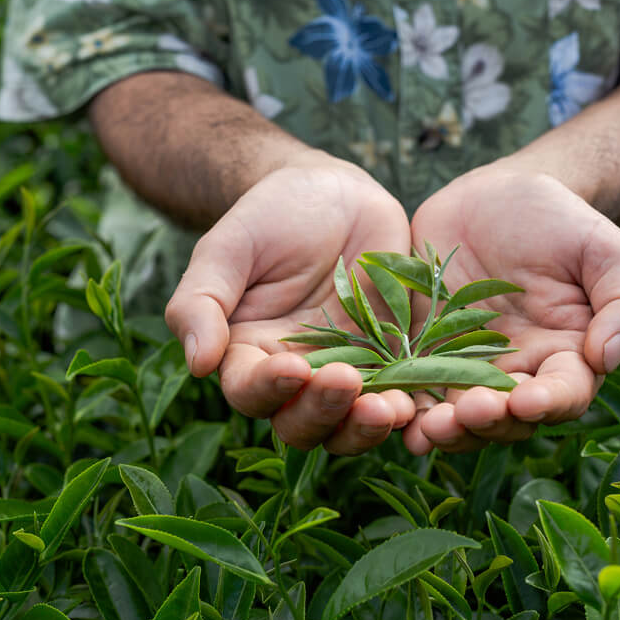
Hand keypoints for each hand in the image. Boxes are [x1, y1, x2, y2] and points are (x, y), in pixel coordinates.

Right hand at [165, 159, 415, 454]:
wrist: (332, 193)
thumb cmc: (268, 216)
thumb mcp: (226, 249)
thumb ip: (200, 302)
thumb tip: (197, 363)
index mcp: (247, 355)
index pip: (249, 391)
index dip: (268, 389)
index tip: (291, 367)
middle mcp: (295, 377)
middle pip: (301, 424)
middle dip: (323, 412)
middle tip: (346, 381)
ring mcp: (348, 372)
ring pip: (351, 425)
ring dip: (367, 426)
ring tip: (390, 407)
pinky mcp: (393, 361)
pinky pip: (403, 396)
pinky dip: (412, 407)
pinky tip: (422, 401)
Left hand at [402, 167, 619, 453]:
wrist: (494, 197)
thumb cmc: (559, 222)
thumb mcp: (603, 251)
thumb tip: (607, 356)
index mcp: (564, 356)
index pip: (563, 394)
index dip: (547, 403)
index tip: (527, 400)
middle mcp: (515, 371)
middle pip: (505, 417)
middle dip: (488, 421)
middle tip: (468, 412)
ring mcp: (463, 364)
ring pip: (456, 413)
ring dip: (444, 427)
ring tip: (429, 426)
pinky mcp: (420, 349)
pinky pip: (411, 384)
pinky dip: (402, 403)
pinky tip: (389, 409)